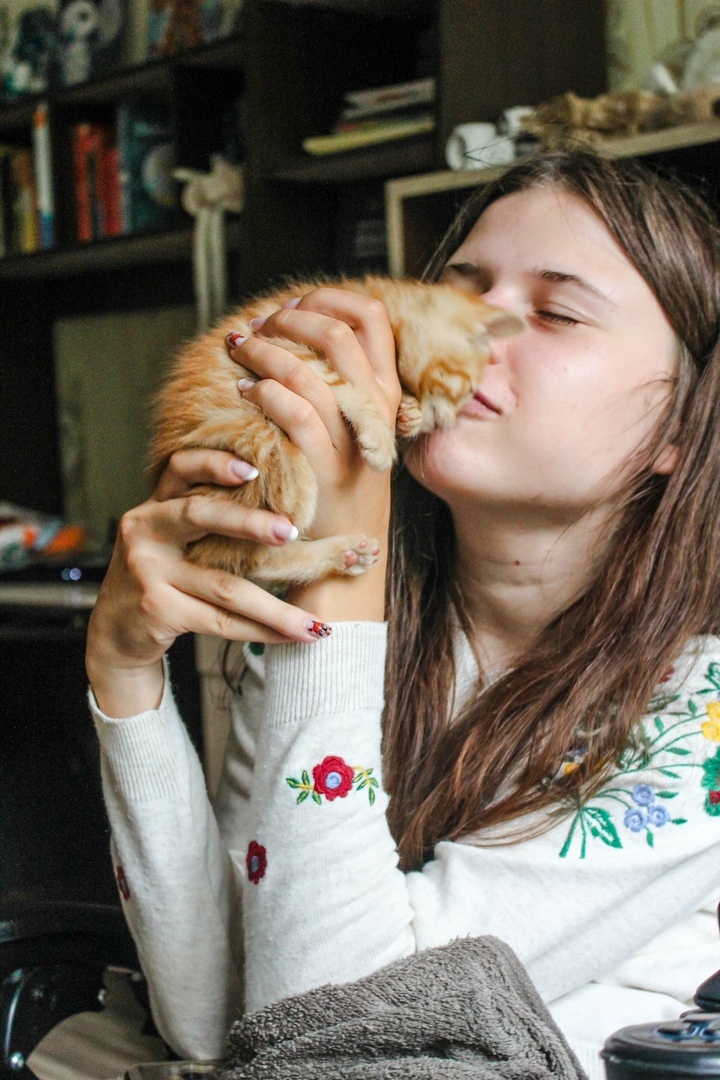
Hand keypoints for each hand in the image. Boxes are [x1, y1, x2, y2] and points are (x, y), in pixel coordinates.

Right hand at [86, 448, 332, 717]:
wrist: (116, 631)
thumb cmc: (160, 577)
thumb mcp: (171, 539)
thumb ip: (207, 520)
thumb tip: (285, 514)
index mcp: (155, 507)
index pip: (180, 469)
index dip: (214, 463)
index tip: (254, 469)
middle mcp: (146, 531)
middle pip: (201, 515)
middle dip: (251, 523)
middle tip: (293, 531)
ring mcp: (149, 571)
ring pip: (226, 586)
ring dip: (277, 608)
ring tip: (316, 621)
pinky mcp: (157, 610)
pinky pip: (222, 621)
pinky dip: (263, 631)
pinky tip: (295, 635)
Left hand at [226, 286, 400, 621]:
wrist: (350, 541)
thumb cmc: (343, 477)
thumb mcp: (356, 424)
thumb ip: (340, 380)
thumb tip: (297, 329)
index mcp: (387, 389)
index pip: (370, 316)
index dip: (328, 297)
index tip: (293, 304)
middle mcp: (375, 406)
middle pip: (337, 332)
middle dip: (289, 318)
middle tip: (258, 326)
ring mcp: (351, 434)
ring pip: (307, 368)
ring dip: (263, 351)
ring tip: (239, 350)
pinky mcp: (323, 462)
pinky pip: (293, 412)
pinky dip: (263, 392)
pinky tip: (243, 391)